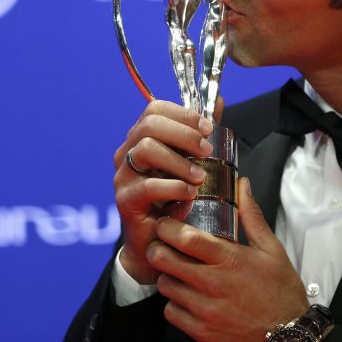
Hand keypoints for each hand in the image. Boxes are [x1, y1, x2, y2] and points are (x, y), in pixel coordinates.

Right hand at [113, 100, 214, 284]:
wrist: (158, 242)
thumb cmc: (173, 199)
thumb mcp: (189, 162)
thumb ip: (200, 132)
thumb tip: (218, 100)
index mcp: (142, 137)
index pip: (155, 109)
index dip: (183, 114)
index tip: (208, 128)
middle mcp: (127, 152)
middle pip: (150, 124)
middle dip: (184, 134)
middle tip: (207, 150)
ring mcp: (123, 175)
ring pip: (146, 149)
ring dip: (179, 161)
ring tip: (201, 176)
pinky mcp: (125, 199)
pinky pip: (147, 186)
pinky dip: (174, 187)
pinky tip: (190, 194)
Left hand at [147, 177, 308, 341]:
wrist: (289, 339)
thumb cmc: (281, 291)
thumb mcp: (272, 249)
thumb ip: (252, 216)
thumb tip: (242, 184)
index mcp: (230, 259)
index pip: (185, 237)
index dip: (167, 227)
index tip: (165, 223)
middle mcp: (213, 284)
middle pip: (164, 260)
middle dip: (158, 249)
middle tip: (162, 245)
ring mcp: (205, 310)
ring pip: (165, 285)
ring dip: (167, 276)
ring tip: (178, 272)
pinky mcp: (201, 332)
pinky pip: (170, 312)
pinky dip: (174, 303)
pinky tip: (186, 297)